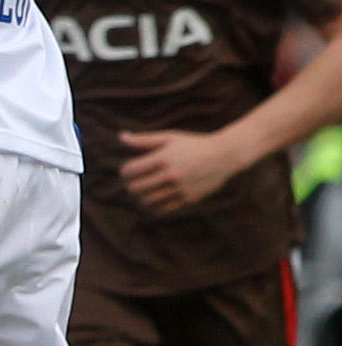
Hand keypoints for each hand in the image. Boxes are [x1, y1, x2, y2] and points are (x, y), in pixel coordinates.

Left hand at [118, 128, 248, 215]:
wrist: (225, 155)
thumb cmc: (193, 144)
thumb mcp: (169, 137)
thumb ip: (143, 140)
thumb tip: (120, 137)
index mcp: (163, 158)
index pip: (131, 170)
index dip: (125, 172)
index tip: (128, 171)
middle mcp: (171, 174)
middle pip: (136, 187)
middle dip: (131, 186)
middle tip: (133, 184)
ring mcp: (180, 188)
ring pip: (148, 200)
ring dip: (141, 198)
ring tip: (142, 193)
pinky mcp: (189, 198)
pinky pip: (164, 208)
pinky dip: (155, 207)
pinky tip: (154, 202)